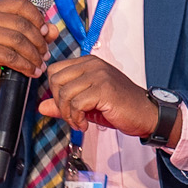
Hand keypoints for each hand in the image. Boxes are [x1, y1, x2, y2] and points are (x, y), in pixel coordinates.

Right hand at [0, 0, 54, 127]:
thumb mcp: (20, 42)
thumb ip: (38, 33)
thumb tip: (52, 29)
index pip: (21, 4)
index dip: (37, 17)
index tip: (45, 32)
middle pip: (22, 24)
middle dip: (38, 41)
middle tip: (45, 54)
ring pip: (18, 41)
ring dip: (34, 55)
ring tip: (40, 64)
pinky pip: (12, 57)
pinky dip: (26, 66)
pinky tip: (32, 72)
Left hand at [44, 51, 161, 138]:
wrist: (146, 114)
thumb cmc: (120, 107)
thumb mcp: (87, 105)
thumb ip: (64, 104)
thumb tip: (41, 107)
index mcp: (88, 63)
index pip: (55, 70)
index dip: (54, 91)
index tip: (66, 106)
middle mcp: (92, 65)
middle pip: (55, 80)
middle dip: (59, 103)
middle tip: (72, 117)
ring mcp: (99, 75)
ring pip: (65, 93)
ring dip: (68, 114)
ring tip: (80, 122)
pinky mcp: (104, 88)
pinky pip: (77, 103)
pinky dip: (77, 118)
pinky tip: (85, 124)